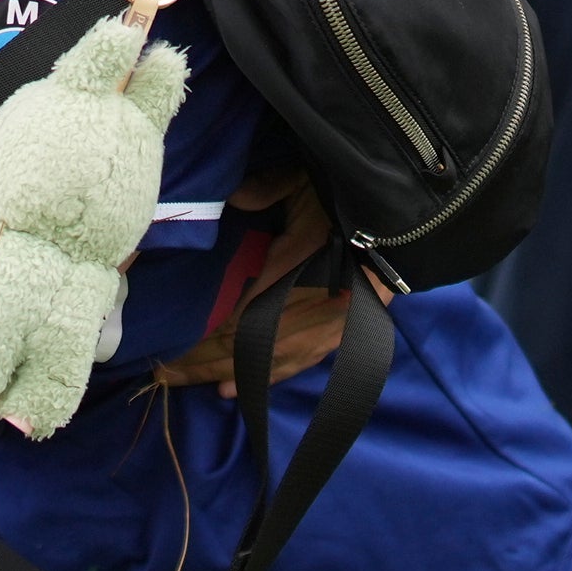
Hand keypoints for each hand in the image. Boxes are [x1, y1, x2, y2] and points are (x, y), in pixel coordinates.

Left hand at [152, 169, 350, 395]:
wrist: (409, 228)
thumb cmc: (353, 200)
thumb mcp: (308, 181)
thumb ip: (270, 187)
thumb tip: (234, 196)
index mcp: (291, 269)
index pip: (237, 315)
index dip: (202, 337)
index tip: (168, 348)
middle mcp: (304, 307)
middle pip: (243, 345)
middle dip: (201, 361)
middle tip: (162, 374)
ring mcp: (323, 328)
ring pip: (264, 361)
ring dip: (223, 372)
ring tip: (185, 380)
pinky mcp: (339, 337)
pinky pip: (295, 364)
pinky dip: (261, 379)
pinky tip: (231, 388)